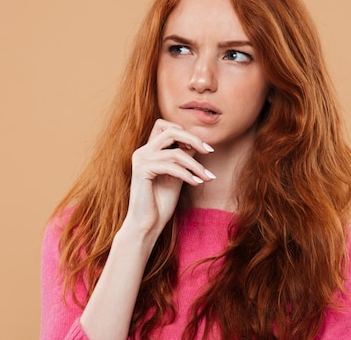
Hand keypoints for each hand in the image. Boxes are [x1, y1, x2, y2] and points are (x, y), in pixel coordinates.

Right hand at [124, 119, 214, 236]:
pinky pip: (171, 166)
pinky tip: (197, 183)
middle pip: (171, 131)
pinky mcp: (142, 171)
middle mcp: (143, 151)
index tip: (203, 147)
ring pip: (175, 151)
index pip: (166, 126)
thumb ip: (183, 159)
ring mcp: (140, 159)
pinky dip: (187, 174)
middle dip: (193, 139)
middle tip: (209, 151)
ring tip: (207, 177)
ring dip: (195, 165)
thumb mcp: (177, 175)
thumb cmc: (161, 202)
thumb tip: (197, 144)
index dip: (186, 133)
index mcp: (149, 150)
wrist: (147, 224)